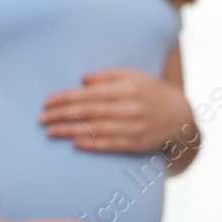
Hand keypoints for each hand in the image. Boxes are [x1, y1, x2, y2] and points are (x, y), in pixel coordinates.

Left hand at [40, 69, 192, 153]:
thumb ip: (108, 76)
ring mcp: (134, 127)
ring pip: (96, 129)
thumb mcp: (134, 76)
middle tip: (41, 119)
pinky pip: (110, 144)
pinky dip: (92, 145)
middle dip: (62, 115)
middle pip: (89, 111)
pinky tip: (74, 144)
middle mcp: (130, 107)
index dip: (66, 98)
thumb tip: (82, 80)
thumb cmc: (151, 92)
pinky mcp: (137, 144)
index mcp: (127, 88)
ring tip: (51, 132)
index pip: (90, 93)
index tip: (46, 102)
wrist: (180, 116)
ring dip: (71, 131)